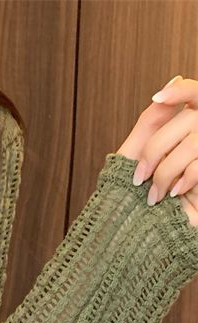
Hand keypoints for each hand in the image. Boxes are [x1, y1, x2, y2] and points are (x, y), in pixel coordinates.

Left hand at [115, 74, 197, 226]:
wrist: (147, 236)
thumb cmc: (141, 195)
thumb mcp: (138, 155)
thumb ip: (153, 120)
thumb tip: (176, 78)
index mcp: (188, 129)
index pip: (197, 94)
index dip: (183, 92)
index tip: (158, 98)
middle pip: (189, 120)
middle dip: (156, 149)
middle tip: (140, 177)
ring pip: (195, 142)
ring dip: (167, 170)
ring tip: (154, 194)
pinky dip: (185, 179)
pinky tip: (176, 194)